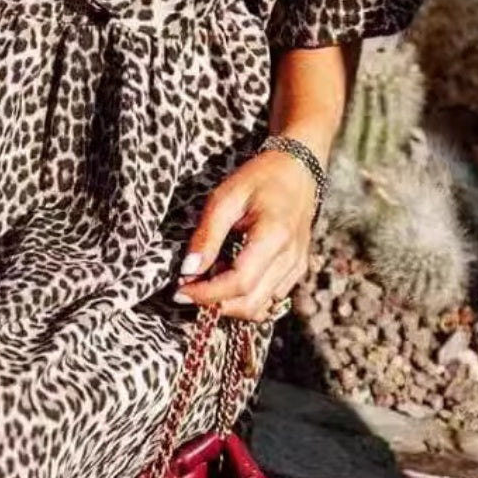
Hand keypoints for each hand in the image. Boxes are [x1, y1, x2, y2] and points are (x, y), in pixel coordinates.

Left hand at [173, 148, 317, 319]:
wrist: (297, 169)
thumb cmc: (259, 178)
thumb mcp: (225, 198)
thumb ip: (207, 235)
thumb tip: (188, 270)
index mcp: (273, 236)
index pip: (239, 282)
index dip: (206, 294)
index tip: (180, 291)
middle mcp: (290, 258)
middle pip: (250, 304)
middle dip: (215, 303)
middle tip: (189, 287)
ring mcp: (297, 267)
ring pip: (261, 308)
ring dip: (230, 302)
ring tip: (210, 276)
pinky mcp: (297, 270)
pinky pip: (270, 299)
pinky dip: (246, 297)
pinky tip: (230, 274)